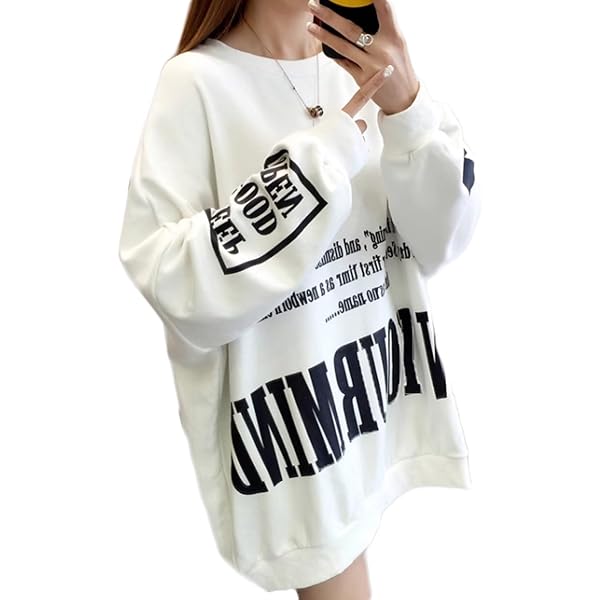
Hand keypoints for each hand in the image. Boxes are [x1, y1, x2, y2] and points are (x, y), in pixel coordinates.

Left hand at [307, 0, 420, 114]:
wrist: (405, 98)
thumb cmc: (400, 69)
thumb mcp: (398, 44)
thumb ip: (384, 29)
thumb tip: (363, 15)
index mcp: (394, 37)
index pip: (385, 9)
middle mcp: (382, 50)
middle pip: (351, 29)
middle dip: (330, 16)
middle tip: (315, 5)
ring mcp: (371, 66)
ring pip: (342, 47)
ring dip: (324, 36)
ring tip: (310, 26)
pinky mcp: (362, 80)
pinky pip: (344, 63)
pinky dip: (334, 54)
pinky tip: (324, 46)